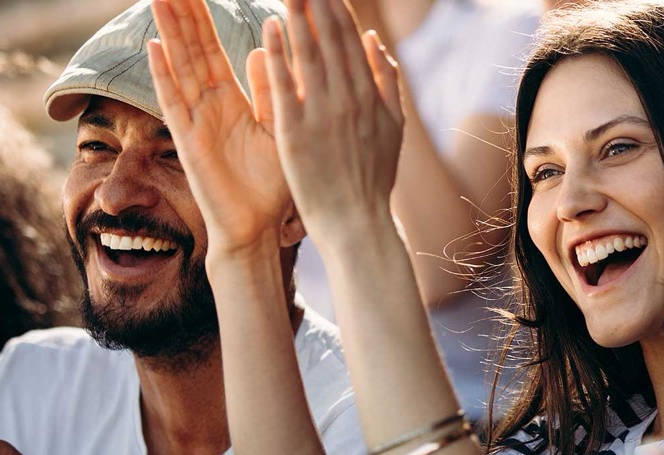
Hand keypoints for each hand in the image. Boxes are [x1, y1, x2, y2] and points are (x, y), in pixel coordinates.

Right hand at [147, 0, 292, 253]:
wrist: (257, 228)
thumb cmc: (272, 185)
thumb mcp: (278, 128)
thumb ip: (270, 89)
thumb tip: (261, 47)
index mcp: (231, 101)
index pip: (211, 49)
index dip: (202, 18)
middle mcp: (207, 106)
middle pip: (190, 50)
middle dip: (181, 13)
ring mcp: (194, 122)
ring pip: (179, 68)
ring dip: (169, 32)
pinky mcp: (188, 142)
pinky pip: (173, 103)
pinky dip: (163, 76)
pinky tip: (154, 48)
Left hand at [260, 0, 403, 246]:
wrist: (357, 223)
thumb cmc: (372, 179)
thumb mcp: (393, 129)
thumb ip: (388, 82)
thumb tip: (374, 40)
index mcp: (371, 96)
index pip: (350, 38)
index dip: (335, 6)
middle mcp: (350, 100)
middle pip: (330, 38)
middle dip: (316, 1)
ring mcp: (323, 116)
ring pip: (309, 54)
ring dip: (298, 16)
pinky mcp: (297, 133)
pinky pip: (286, 85)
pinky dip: (279, 54)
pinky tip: (270, 28)